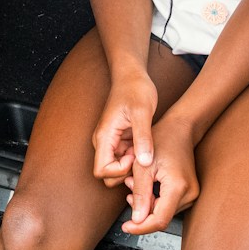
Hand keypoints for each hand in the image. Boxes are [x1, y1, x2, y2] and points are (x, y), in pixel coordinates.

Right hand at [92, 69, 158, 187]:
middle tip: (144, 156)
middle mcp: (103, 142)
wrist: (132, 75)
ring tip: (147, 150)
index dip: (119, 171)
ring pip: (117, 168)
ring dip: (132, 166)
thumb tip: (144, 163)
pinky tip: (147, 147)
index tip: (136, 157)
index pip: (101, 171)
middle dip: (126, 172)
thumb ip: (143, 138)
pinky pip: (125, 159)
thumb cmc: (135, 89)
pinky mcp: (120, 140)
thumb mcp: (142, 112)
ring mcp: (111, 142)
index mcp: (104, 136)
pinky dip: (136, 159)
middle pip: (107, 174)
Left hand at [122, 119, 198, 235]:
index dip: (141, 227)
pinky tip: (146, 186)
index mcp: (178, 186)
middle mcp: (190, 193)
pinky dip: (154, 200)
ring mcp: (192, 193)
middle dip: (141, 210)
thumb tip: (136, 220)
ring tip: (135, 182)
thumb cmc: (161, 141)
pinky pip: (169, 204)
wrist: (180, 129)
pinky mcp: (190, 192)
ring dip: (147, 203)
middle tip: (128, 190)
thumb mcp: (142, 167)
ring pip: (164, 211)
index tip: (126, 227)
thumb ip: (139, 194)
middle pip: (162, 217)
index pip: (159, 220)